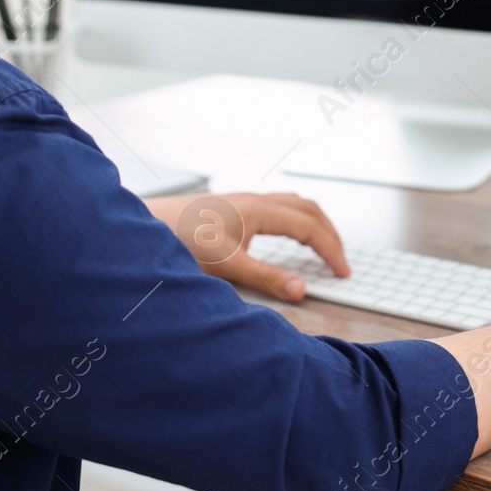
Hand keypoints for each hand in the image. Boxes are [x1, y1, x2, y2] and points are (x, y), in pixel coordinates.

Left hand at [146, 191, 349, 301]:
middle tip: (342, 261)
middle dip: (331, 234)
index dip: (332, 250)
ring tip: (323, 247)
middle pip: (309, 209)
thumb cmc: (180, 240)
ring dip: (315, 224)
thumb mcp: (226, 266)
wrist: (147, 223)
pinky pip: (280, 207)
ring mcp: (245, 201)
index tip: (343, 272)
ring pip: (295, 204)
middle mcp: (256, 200)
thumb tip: (301, 290)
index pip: (311, 227)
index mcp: (260, 210)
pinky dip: (297, 221)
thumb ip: (266, 278)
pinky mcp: (235, 207)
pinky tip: (287, 238)